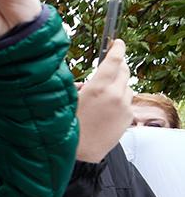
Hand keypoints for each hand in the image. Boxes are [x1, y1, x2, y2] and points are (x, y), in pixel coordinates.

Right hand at [74, 39, 130, 162]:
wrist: (79, 154)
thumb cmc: (69, 128)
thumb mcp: (69, 101)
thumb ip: (78, 86)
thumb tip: (83, 82)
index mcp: (98, 87)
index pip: (114, 59)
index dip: (117, 48)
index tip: (118, 42)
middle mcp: (115, 95)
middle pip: (124, 70)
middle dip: (118, 65)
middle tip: (110, 65)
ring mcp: (123, 107)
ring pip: (126, 87)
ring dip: (117, 85)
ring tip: (102, 94)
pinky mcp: (127, 118)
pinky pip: (126, 102)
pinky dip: (118, 100)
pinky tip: (105, 109)